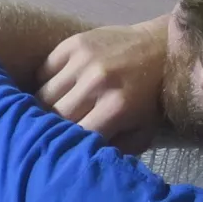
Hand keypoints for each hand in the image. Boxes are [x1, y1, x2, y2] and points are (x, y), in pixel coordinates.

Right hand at [37, 17, 170, 154]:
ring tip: (54, 109)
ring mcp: (83, 60)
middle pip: (55, 114)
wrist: (158, 49)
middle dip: (53, 126)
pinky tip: (59, 87)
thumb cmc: (149, 97)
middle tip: (54, 129)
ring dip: (47, 105)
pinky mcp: (73, 43)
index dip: (68, 143)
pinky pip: (44, 70)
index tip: (65, 146)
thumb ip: (116, 149)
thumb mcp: (142, 131)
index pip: (76, 134)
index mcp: (116, 107)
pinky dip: (46, 82)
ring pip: (44, 93)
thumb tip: (85, 157)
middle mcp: (97, 83)